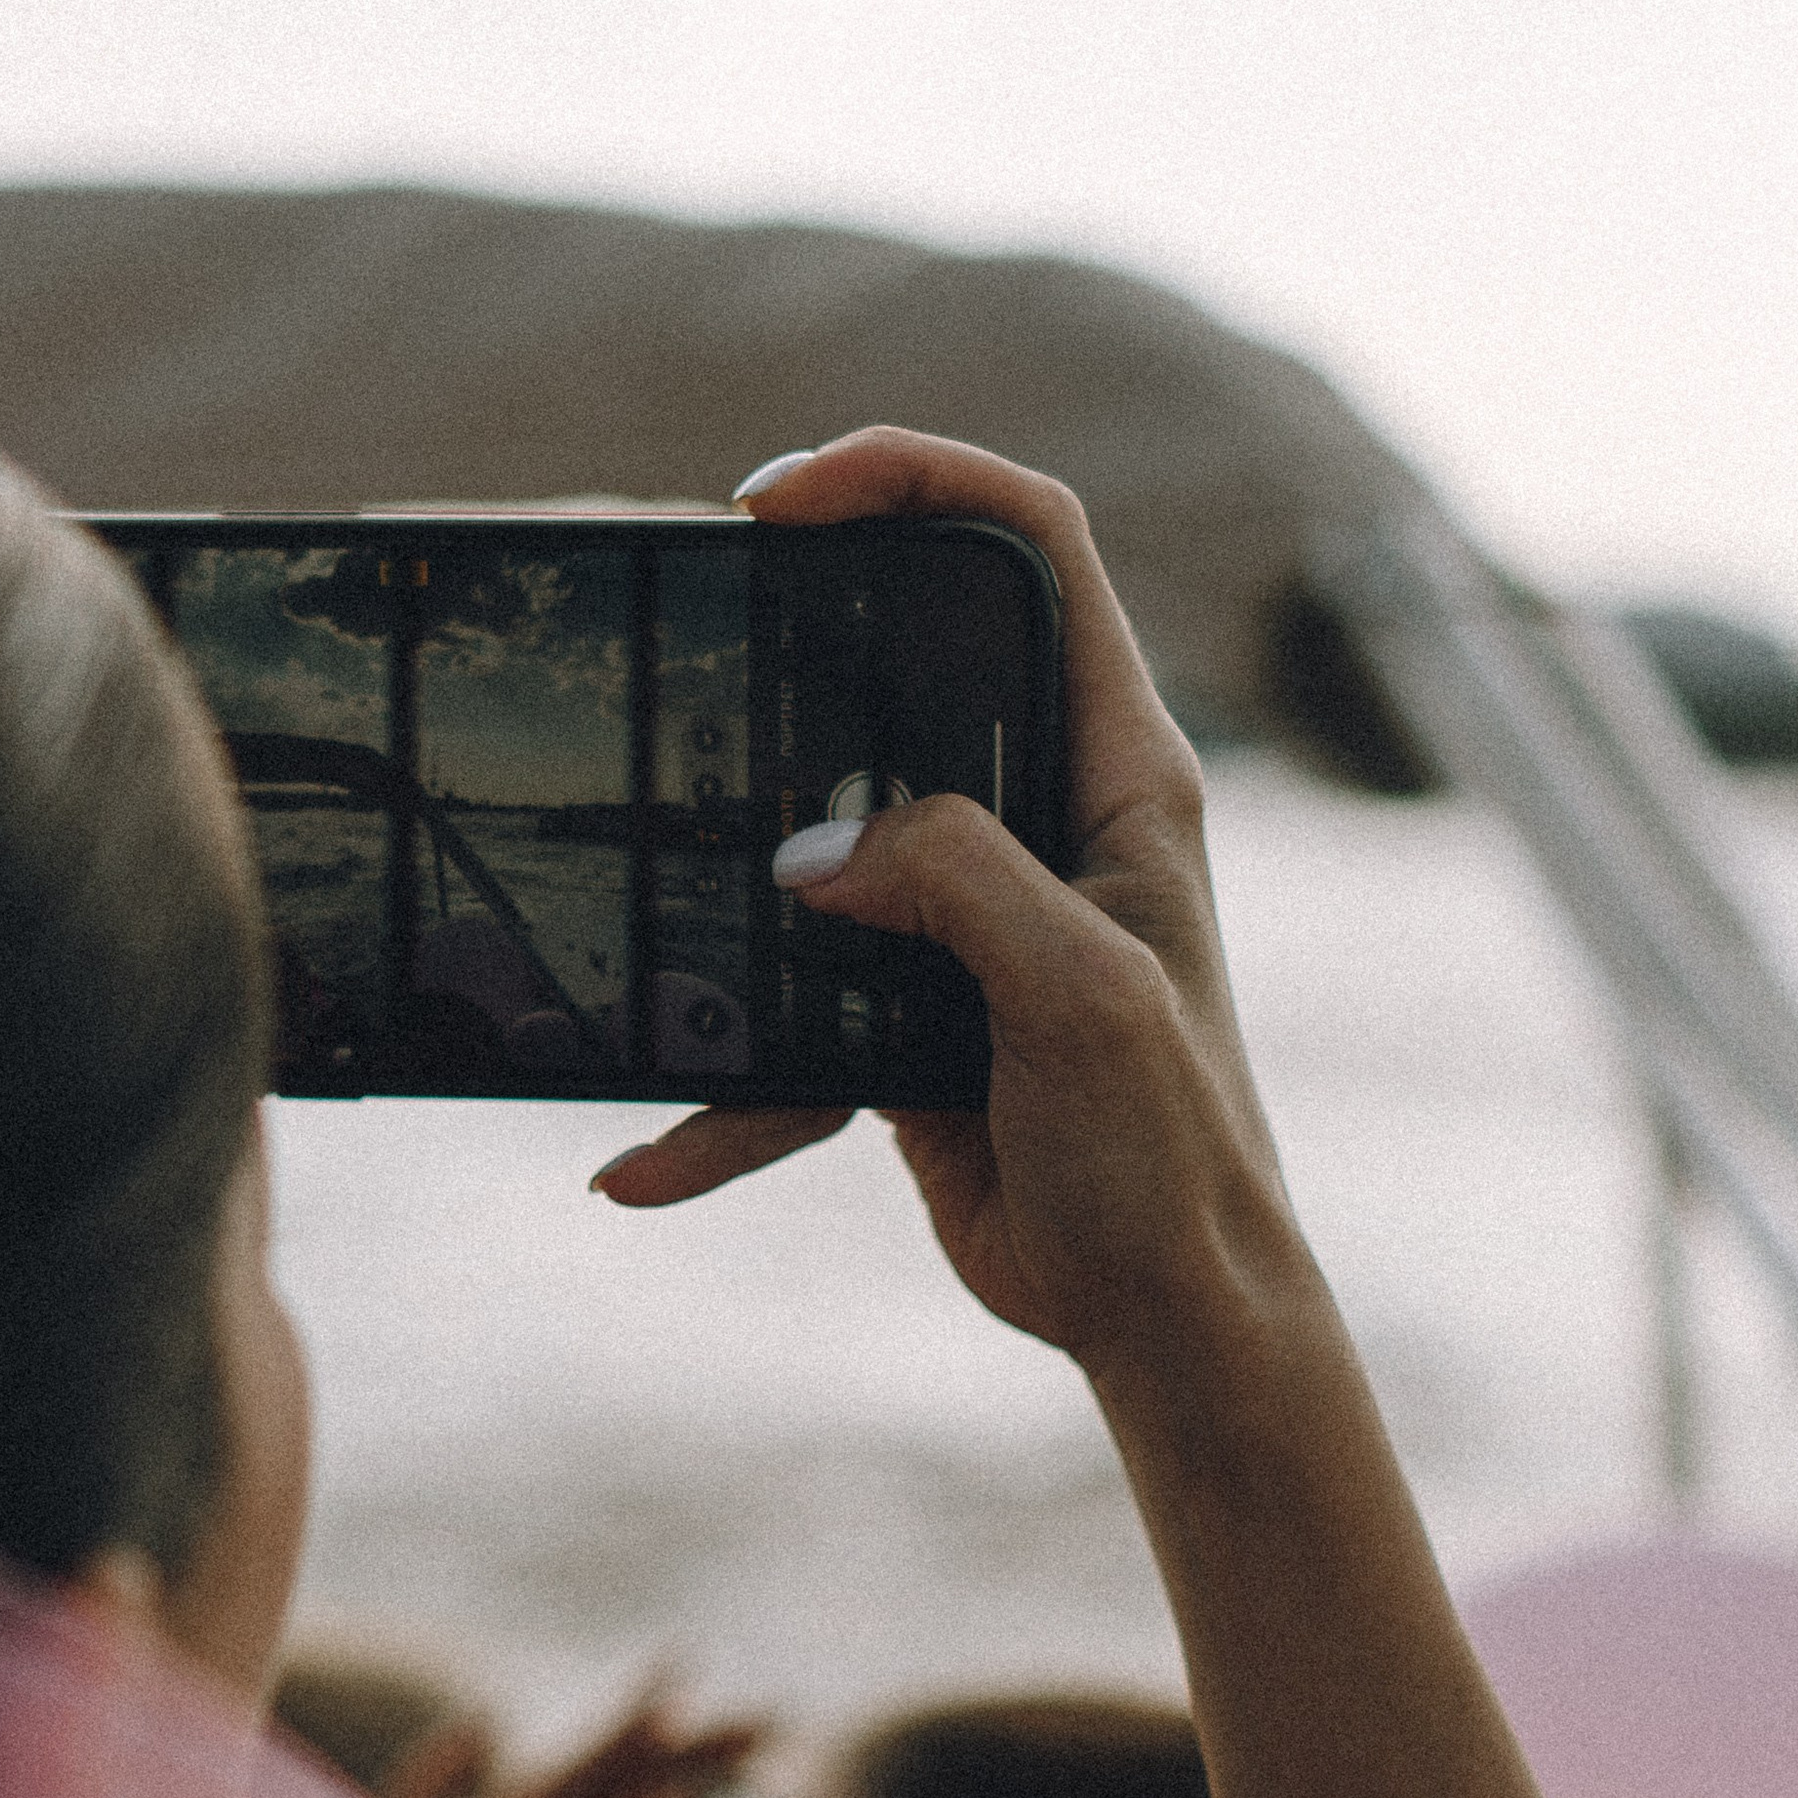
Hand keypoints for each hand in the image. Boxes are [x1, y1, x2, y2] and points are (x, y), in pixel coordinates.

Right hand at [593, 430, 1303, 1392]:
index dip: (916, 478)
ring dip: (721, 874)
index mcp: (1119, 769)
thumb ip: (956, 881)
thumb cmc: (1171, 1154)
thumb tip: (813, 853)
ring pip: (815, 835)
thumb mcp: (1078, 995)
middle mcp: (1042, 815)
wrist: (1165, 1319)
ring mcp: (965, 912)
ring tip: (625, 873)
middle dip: (782, 648)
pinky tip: (639, 1165)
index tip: (781, 499)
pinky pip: (780, 1022)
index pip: (1032, 544)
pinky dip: (715, 1098)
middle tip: (673, 641)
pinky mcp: (902, 1011)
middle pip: (896, 665)